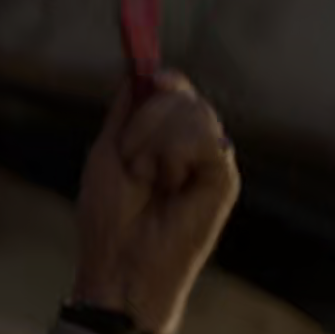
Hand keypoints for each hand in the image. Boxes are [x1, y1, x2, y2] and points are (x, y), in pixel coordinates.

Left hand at [71, 72, 240, 333]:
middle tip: (133, 166)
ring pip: (193, 112)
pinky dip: (175, 156)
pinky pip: (205, 138)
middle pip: (181, 95)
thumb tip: (140, 71)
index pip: (174, 89)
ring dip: (155, 144)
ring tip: (150, 181)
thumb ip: (125, 110)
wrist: (120, 262)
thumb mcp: (108, 151)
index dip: (164, 81)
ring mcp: (210, 160)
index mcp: (163, 136)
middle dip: (143, 124)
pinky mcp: (225, 178)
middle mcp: (192, 144)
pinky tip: (170, 186)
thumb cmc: (109, 215)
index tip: (153, 79)